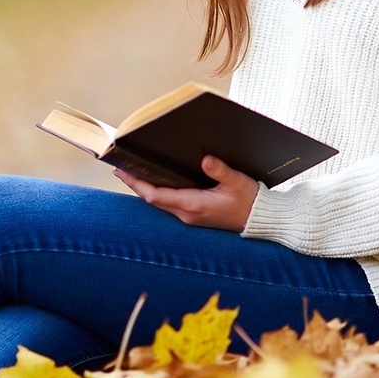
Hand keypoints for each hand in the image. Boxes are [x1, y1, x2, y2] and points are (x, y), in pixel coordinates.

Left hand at [113, 156, 259, 231]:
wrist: (259, 218)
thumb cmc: (249, 200)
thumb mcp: (237, 181)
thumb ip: (220, 170)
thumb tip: (205, 159)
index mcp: (194, 205)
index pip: (156, 195)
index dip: (137, 184)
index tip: (123, 172)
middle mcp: (187, 213)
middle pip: (152, 199)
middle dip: (136, 183)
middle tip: (119, 168)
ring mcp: (190, 216)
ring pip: (159, 201)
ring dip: (145, 188)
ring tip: (132, 172)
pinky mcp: (194, 214)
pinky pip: (169, 202)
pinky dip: (157, 191)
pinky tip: (155, 181)